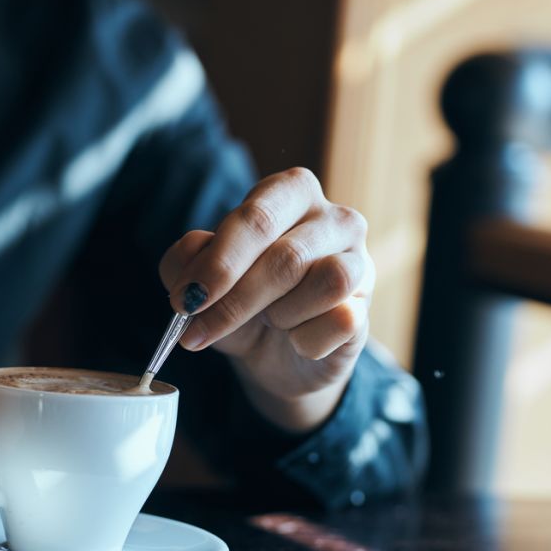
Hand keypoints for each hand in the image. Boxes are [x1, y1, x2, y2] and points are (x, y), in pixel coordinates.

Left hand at [158, 167, 372, 432]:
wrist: (276, 357)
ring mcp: (360, 262)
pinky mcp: (367, 308)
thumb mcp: (201, 283)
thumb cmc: (240, 303)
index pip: (257, 216)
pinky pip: (339, 323)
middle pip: (286, 256)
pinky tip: (296, 340)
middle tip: (197, 328)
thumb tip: (193, 250)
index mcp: (289, 193)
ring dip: (280, 315)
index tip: (186, 299)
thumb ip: (183, 262)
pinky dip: (305, 341)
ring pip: (325, 284)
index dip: (219, 261)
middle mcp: (334, 218)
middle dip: (235, 300)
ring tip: (269, 320)